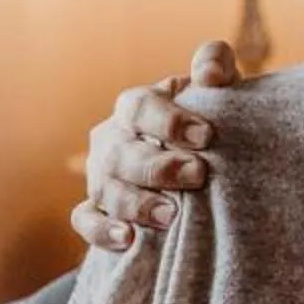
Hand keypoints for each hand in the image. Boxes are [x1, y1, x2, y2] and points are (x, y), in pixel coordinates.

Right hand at [72, 41, 239, 251]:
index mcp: (136, 106)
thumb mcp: (218, 89)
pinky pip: (86, 221)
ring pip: (104, 189)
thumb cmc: (208, 120)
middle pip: (120, 153)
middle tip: (197, 175)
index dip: (169, 121)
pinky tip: (128, 239)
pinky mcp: (97, 211)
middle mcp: (112, 140)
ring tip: (171, 214)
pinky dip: (101, 231)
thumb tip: (210, 74)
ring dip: (136, 203)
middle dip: (158, 167)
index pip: (140, 107)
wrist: (200, 162)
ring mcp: (101, 177)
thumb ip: (215, 65)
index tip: (206, 136)